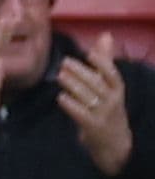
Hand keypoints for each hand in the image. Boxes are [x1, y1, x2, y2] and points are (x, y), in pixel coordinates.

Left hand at [57, 35, 134, 178]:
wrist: (115, 143)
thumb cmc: (108, 108)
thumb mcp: (110, 86)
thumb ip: (105, 61)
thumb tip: (106, 35)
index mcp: (117, 90)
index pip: (113, 75)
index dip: (103, 64)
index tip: (89, 53)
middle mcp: (113, 101)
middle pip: (98, 84)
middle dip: (82, 73)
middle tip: (65, 62)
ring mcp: (104, 115)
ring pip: (89, 98)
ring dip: (74, 86)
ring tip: (60, 76)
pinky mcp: (93, 127)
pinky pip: (81, 114)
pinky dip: (71, 105)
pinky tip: (60, 97)